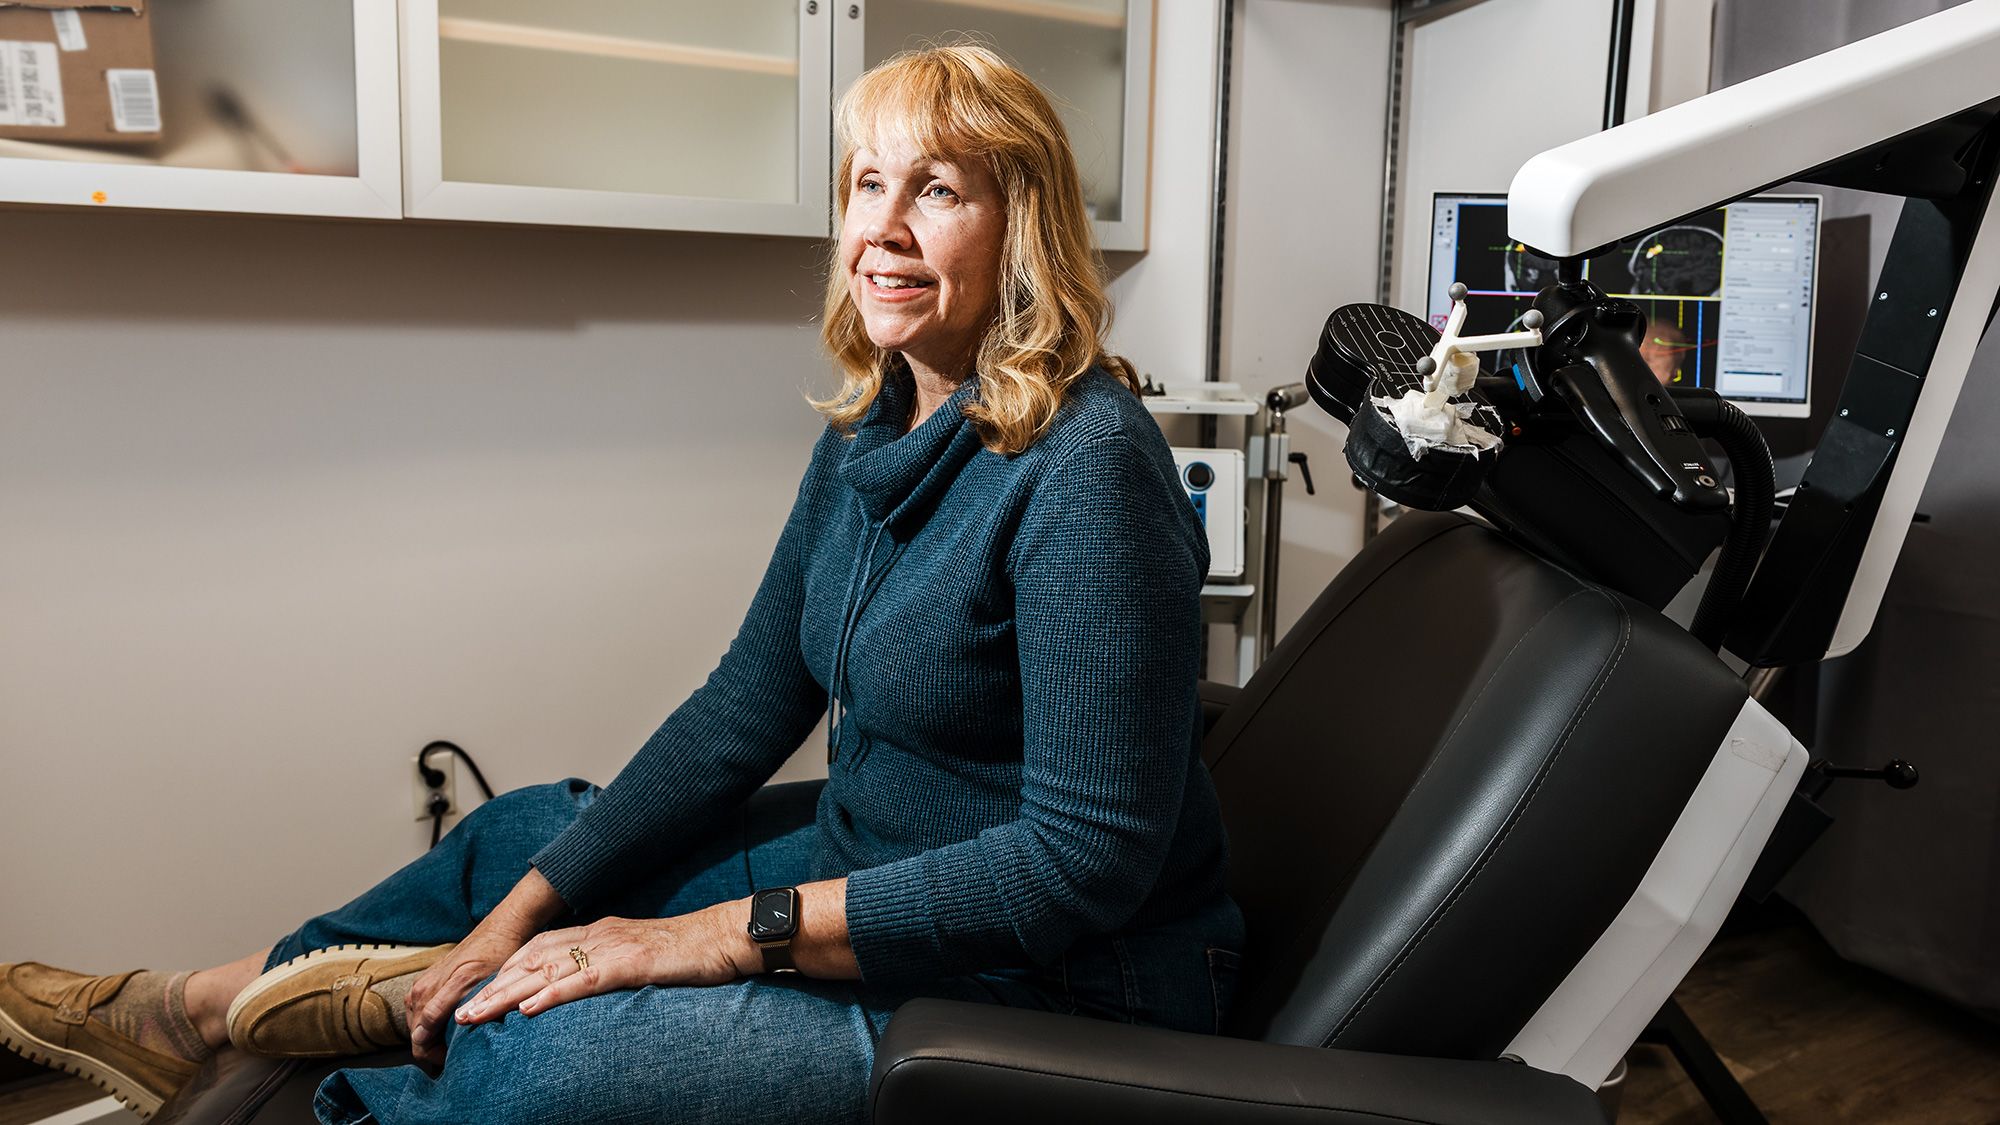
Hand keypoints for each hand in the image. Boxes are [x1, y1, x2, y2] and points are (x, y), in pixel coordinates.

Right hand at [406, 921, 530, 1063]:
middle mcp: (422, 990)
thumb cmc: (497, 957)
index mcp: (433, 993)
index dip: (436, 1056)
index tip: (454, 1061)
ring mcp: (420, 986)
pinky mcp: (424, 982)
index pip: (421, 1038)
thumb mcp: (486, 985)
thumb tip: (441, 1035)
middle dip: (433, 1049)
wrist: (499, 931)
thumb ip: (462, 1009)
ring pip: (417, 1026)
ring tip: (456, 1042)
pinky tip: (450, 1027)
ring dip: (431, 1037)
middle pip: (417, 1035)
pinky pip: (419, 1012)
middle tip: (459, 1054)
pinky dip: (430, 1023)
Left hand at [453, 906, 750, 1027]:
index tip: (480, 995)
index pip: (539, 949)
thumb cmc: (693, 953)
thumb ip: (614, 968)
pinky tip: (528, 1010)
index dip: (506, 972)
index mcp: (600, 933)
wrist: (728, 937)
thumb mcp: (643, 959)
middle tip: (461, 1013)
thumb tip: (592, 988)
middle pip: (532, 959)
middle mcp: (599, 935)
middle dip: (493, 987)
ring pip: (547, 969)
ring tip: (476, 1016)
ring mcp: (613, 947)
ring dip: (507, 994)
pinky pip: (583, 980)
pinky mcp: (631, 963)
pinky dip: (551, 994)